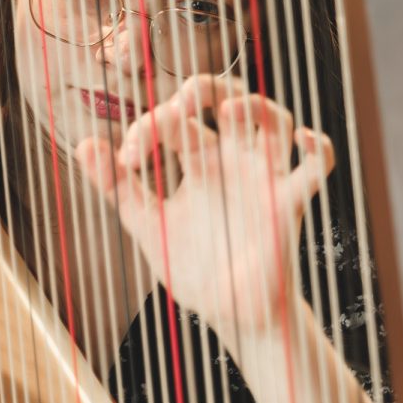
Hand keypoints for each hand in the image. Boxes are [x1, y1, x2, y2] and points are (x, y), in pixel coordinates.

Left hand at [75, 74, 334, 344]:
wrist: (227, 314)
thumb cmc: (192, 267)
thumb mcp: (147, 223)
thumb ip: (117, 186)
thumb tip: (85, 144)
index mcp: (197, 160)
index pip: (175, 119)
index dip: (148, 129)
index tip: (127, 161)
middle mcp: (232, 160)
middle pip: (229, 99)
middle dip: (206, 88)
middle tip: (179, 102)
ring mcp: (263, 178)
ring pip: (273, 121)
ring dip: (255, 106)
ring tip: (228, 109)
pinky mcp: (288, 204)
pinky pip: (316, 168)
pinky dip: (318, 148)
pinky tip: (301, 138)